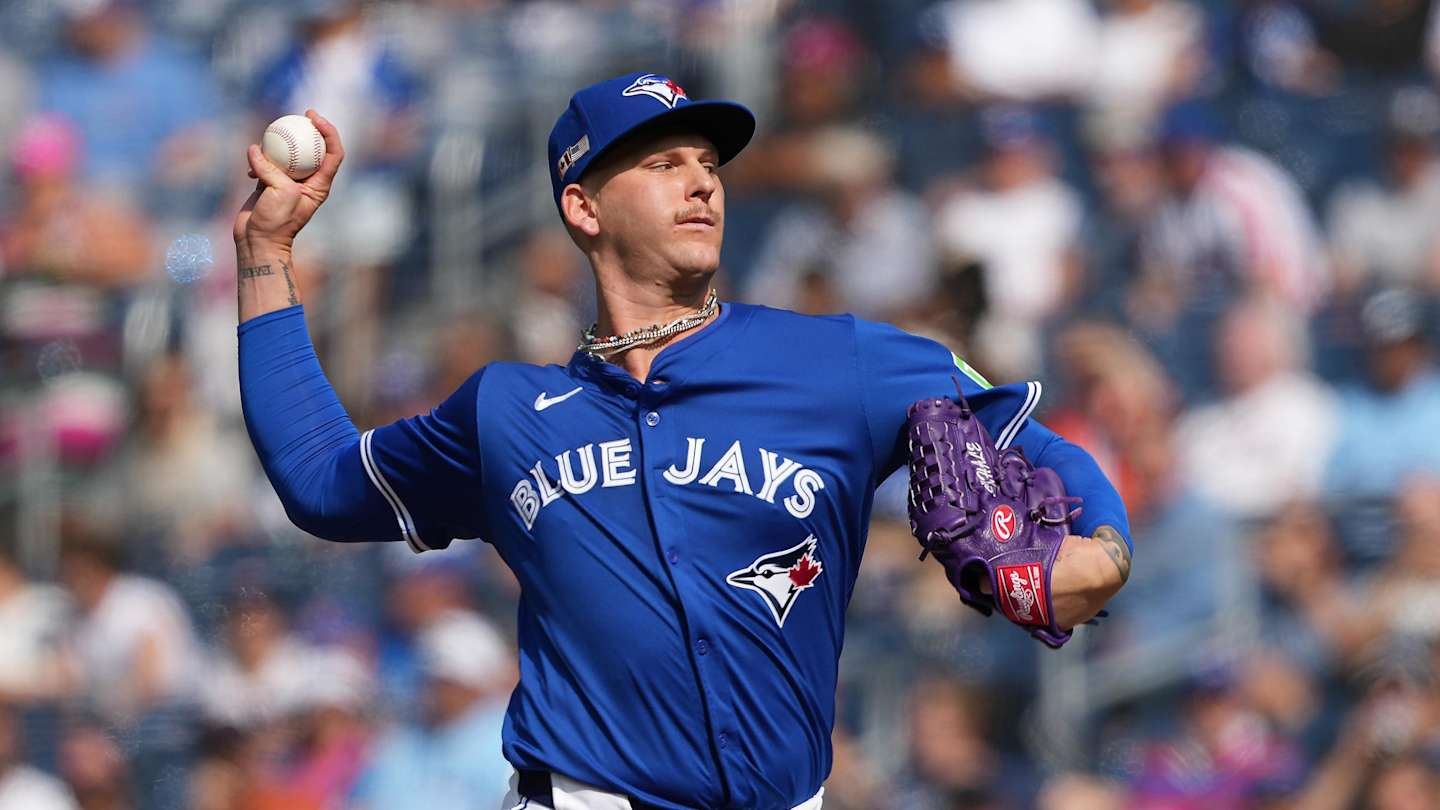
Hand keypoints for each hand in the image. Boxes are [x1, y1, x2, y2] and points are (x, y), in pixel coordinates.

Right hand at [232, 109, 344, 252]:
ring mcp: (288, 182)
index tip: (314, 118)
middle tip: (298, 115)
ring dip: (279, 144)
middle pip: (313, 149)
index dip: (329, 132)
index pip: (333, 153)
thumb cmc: (276, 221)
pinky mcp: (270, 184)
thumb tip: (255, 149)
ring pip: (288, 154)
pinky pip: (266, 163)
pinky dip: (258, 160)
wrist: (257, 240)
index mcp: (320, 184)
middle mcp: (307, 181)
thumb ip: (271, 168)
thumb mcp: (280, 192)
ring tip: (270, 134)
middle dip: (309, 131)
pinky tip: (250, 162)